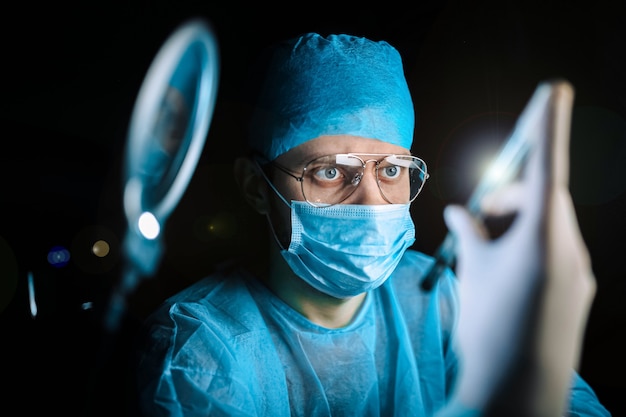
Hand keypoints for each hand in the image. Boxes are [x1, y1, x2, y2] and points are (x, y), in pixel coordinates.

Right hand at [442, 80, 596, 415]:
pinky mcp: (577, 290)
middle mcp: (569, 246)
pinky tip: (502, 275)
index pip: (545, 166)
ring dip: (515, 226)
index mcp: (542, 235)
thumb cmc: (488, 326)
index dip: (545, 126)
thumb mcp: (472, 272)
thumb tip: (463, 215)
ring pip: (546, 225)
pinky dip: (526, 248)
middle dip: (509, 197)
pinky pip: (553, 252)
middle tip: (476, 216)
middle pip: (542, 197)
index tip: (553, 90)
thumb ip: (470, 234)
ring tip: (482, 254)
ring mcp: (578, 270)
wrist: (518, 394)